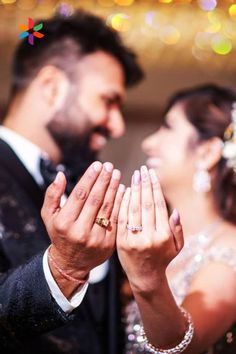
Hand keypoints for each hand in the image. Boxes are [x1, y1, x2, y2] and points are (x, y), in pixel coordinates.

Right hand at [41, 161, 124, 294]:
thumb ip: (52, 195)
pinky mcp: (109, 243)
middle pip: (95, 199)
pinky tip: (123, 190)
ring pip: (107, 208)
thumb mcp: (49, 216)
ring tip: (117, 174)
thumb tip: (60, 175)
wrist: (71, 262)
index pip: (80, 195)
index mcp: (65, 223)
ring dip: (113, 189)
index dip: (90, 178)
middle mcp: (80, 231)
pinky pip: (116, 219)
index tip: (97, 165)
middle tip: (110, 166)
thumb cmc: (60, 234)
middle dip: (104, 180)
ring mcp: (96, 239)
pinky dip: (120, 203)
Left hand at [116, 166, 183, 293]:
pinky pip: (122, 218)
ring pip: (133, 209)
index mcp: (164, 235)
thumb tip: (174, 210)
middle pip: (146, 204)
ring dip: (133, 190)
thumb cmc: (162, 259)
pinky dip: (123, 203)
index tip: (152, 174)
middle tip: (142, 169)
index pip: (159, 205)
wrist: (145, 277)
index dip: (155, 187)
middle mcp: (150, 236)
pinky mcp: (121, 242)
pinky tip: (123, 191)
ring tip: (133, 175)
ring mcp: (134, 239)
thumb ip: (177, 228)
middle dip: (144, 184)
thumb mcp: (177, 246)